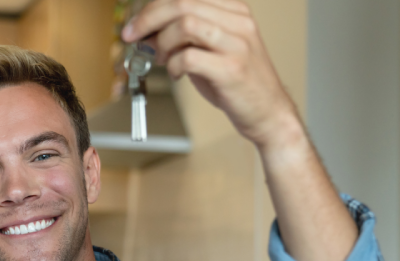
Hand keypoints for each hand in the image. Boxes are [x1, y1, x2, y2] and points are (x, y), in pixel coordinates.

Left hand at [122, 0, 299, 150]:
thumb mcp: (212, 48)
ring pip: (185, 25)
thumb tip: (146, 34)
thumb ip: (184, 37)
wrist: (267, 111)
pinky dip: (173, 65)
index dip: (154, 7)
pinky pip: (188, 57)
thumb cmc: (236, 81)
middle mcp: (238, 21)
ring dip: (162, 43)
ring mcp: (237, 44)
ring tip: (162, 59)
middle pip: (182, 4)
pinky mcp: (231, 69)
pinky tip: (177, 73)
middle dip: (148, 20)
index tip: (136, 25)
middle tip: (132, 38)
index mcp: (234, 10)